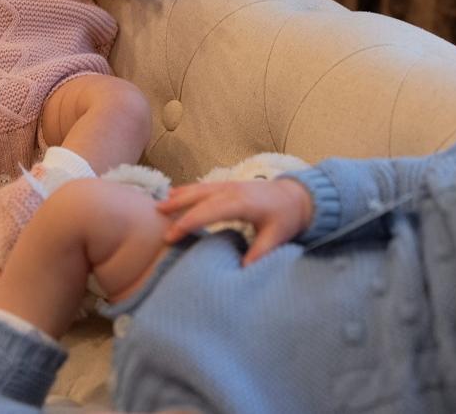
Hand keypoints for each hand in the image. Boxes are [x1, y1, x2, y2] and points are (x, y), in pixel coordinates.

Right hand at [156, 178, 313, 265]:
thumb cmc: (286, 218)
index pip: (210, 212)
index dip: (189, 222)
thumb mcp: (277, 237)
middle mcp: (233, 190)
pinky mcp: (228, 184)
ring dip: (179, 196)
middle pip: (199, 197)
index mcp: (243, 203)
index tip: (171, 235)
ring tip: (158, 205)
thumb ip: (259, 253)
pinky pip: (204, 186)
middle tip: (156, 216)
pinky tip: (174, 195)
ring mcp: (230, 184)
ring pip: (199, 188)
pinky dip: (187, 191)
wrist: (298, 196)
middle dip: (177, 206)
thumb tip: (241, 270)